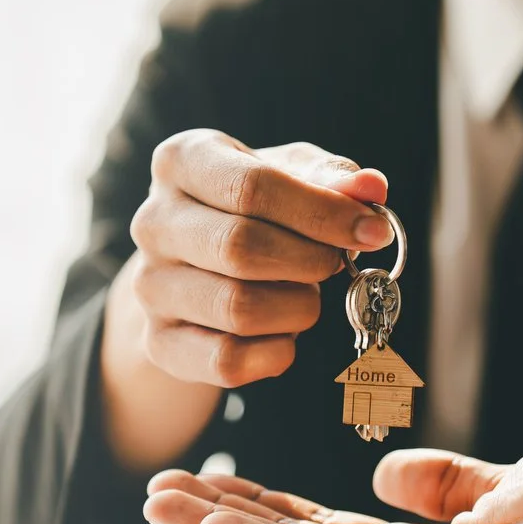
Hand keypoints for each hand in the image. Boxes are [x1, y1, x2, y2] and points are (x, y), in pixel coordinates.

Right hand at [111, 129, 391, 388]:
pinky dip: (276, 353)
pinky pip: (227, 361)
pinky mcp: (159, 342)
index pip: (253, 186)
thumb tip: (372, 190)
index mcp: (181, 162)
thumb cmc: (252, 209)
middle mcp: (153, 222)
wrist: (193, 265)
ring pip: (238, 309)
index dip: (323, 212)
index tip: (372, 231)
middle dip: (310, 260)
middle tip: (335, 263)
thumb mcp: (290, 176)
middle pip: (241, 247)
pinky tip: (286, 333)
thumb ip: (331, 179)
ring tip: (305, 294)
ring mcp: (150, 286)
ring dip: (298, 307)